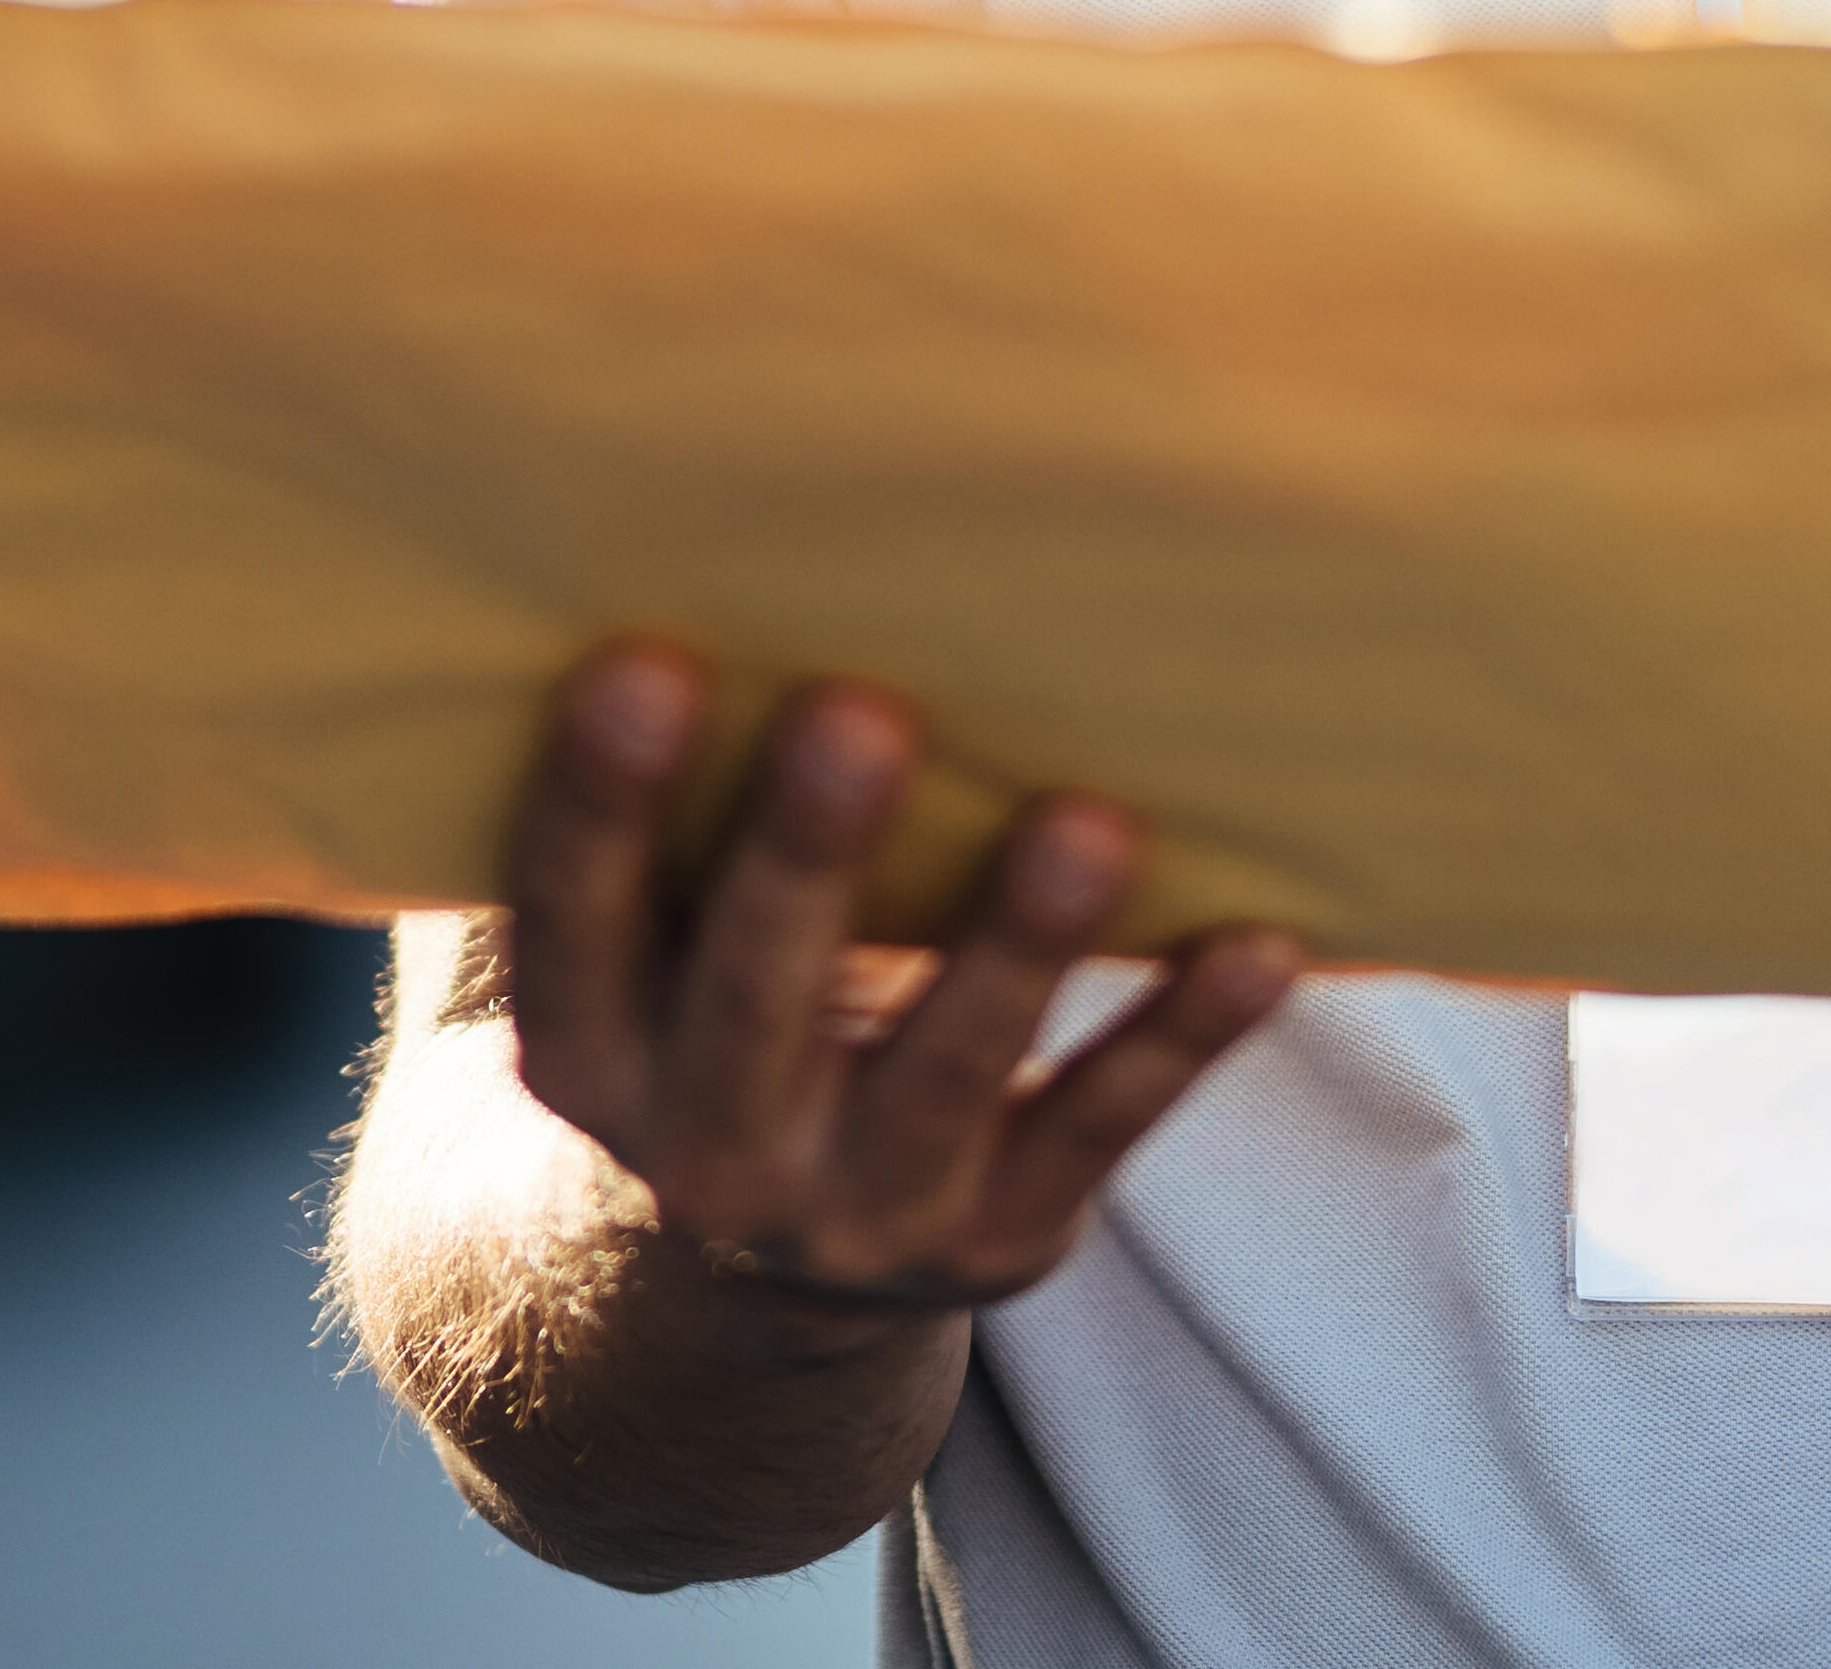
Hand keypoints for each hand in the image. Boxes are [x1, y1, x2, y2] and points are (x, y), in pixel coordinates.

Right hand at [497, 637, 1302, 1318]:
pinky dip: (1178, 1038)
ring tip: (1087, 826)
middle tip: (857, 718)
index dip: (600, 803)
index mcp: (589, 1049)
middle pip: (754, 996)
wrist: (750, 1275)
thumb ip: (662, 820)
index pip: (574, 922)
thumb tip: (710, 555)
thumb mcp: (642, 949)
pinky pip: (1098, 1129)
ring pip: (947, 1071)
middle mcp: (704, 1151)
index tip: (641, 666)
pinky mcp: (1002, 1236)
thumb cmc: (705, 1000)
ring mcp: (860, 1210)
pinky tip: (1256, 945)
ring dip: (1017, 946)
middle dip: (808, 858)